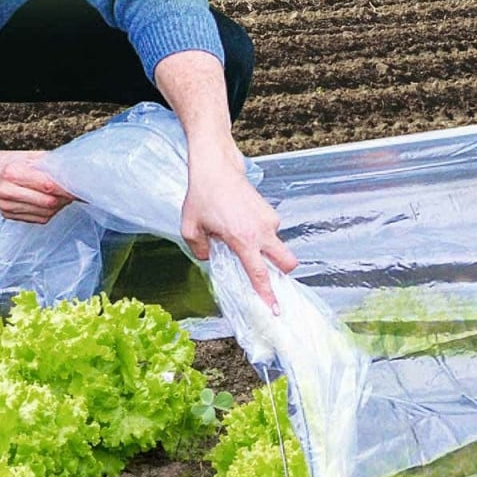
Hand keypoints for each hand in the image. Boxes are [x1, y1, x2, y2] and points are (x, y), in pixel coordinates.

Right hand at [0, 149, 72, 223]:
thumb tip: (71, 173)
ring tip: (61, 197)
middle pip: (48, 203)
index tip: (78, 188)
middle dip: (64, 199)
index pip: (47, 185)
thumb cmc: (8, 162)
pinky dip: (48, 213)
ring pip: (45, 213)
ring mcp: (7, 206)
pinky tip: (49, 204)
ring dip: (57, 207)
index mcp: (13, 173)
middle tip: (73, 193)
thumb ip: (49, 164)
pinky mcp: (9, 216)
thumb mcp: (28, 156)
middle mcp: (8, 191)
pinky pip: (37, 219)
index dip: (65, 188)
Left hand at [182, 155, 297, 313]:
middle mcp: (262, 231)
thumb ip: (200, 250)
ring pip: (276, 246)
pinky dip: (260, 236)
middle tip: (267, 276)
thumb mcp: (189, 228)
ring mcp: (269, 220)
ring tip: (238, 239)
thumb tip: (210, 258)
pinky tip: (241, 227)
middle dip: (282, 273)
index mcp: (243, 240)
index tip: (275, 309)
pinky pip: (270, 232)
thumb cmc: (202, 196)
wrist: (216, 167)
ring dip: (264, 251)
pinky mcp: (269, 211)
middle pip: (287, 262)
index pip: (259, 274)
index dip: (268, 294)